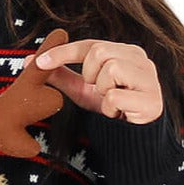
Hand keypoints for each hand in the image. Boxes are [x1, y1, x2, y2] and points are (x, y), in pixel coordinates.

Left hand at [24, 39, 162, 123]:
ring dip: (102, 92)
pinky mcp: (152, 99)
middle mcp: (141, 59)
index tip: (40, 63)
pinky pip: (116, 96)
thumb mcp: (83, 90)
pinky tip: (119, 114)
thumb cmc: (111, 109)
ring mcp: (150, 78)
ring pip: (111, 69)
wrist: (133, 140)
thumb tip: (31, 60)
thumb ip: (61, 74)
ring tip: (111, 102)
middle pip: (100, 51)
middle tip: (97, 90)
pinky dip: (110, 109)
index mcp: (125, 52)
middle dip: (89, 74)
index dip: (63, 52)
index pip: (91, 44)